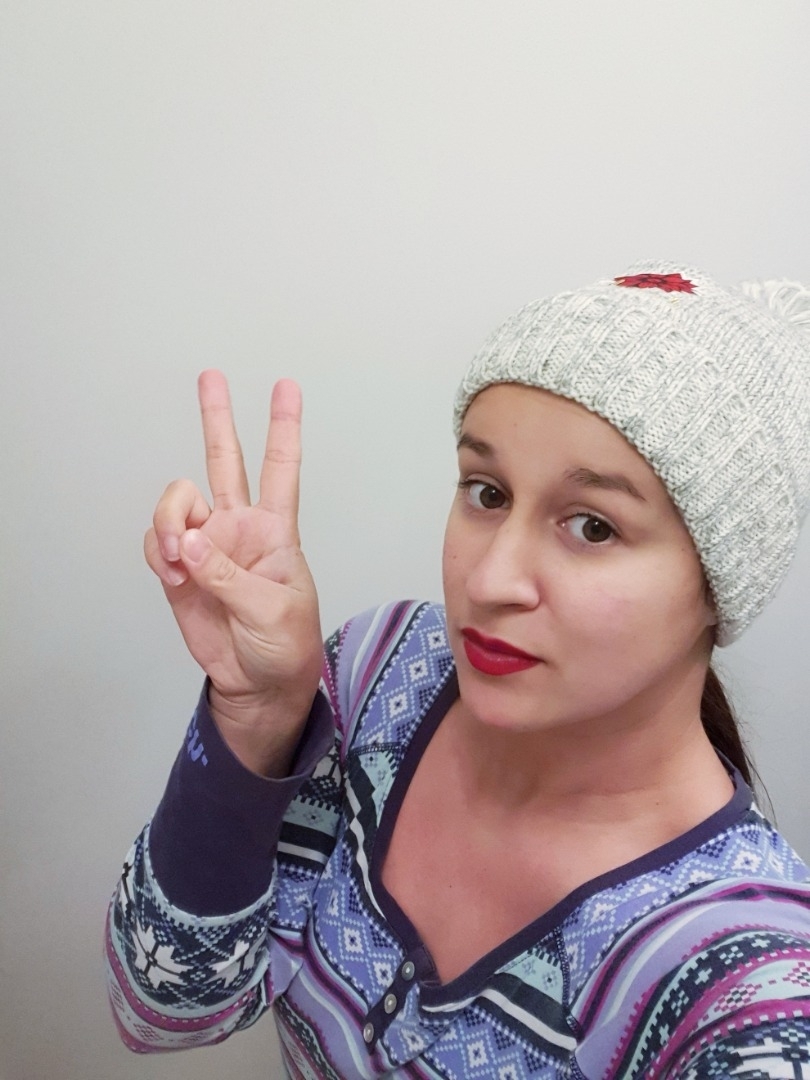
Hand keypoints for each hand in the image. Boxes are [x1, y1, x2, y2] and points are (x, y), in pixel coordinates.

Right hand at [144, 371, 322, 774]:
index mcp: (275, 530)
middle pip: (224, 461)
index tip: (286, 387)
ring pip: (177, 503)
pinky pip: (157, 542)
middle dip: (217, 418)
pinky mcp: (181, 569)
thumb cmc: (284, 645)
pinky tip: (174, 575)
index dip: (284, 427)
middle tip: (210, 378)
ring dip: (170, 523)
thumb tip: (189, 544)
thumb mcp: (272, 611)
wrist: (257, 684)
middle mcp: (239, 527)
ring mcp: (208, 545)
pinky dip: (158, 552)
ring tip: (183, 561)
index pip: (281, 468)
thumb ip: (228, 575)